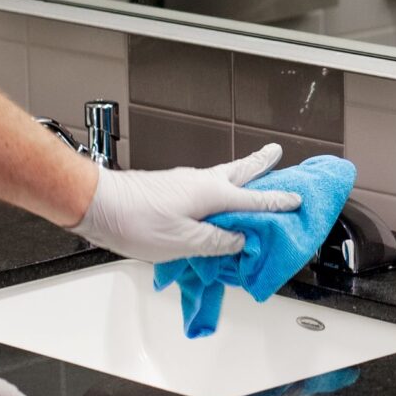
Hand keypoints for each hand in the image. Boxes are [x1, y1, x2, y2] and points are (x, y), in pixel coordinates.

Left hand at [75, 144, 302, 260]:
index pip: (255, 201)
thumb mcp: (184, 243)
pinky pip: (207, 186)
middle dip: (261, 164)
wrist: (98, 204)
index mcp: (212, 194)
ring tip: (254, 172)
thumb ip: (217, 243)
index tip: (297, 201)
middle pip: (240, 172)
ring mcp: (186, 182)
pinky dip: (221, 188)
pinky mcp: (172, 188)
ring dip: (241, 174)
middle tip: (277, 152)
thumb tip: (240, 242)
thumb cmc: (136, 222)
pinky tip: (216, 199)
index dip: (278, 203)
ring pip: (223, 176)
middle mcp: (202, 182)